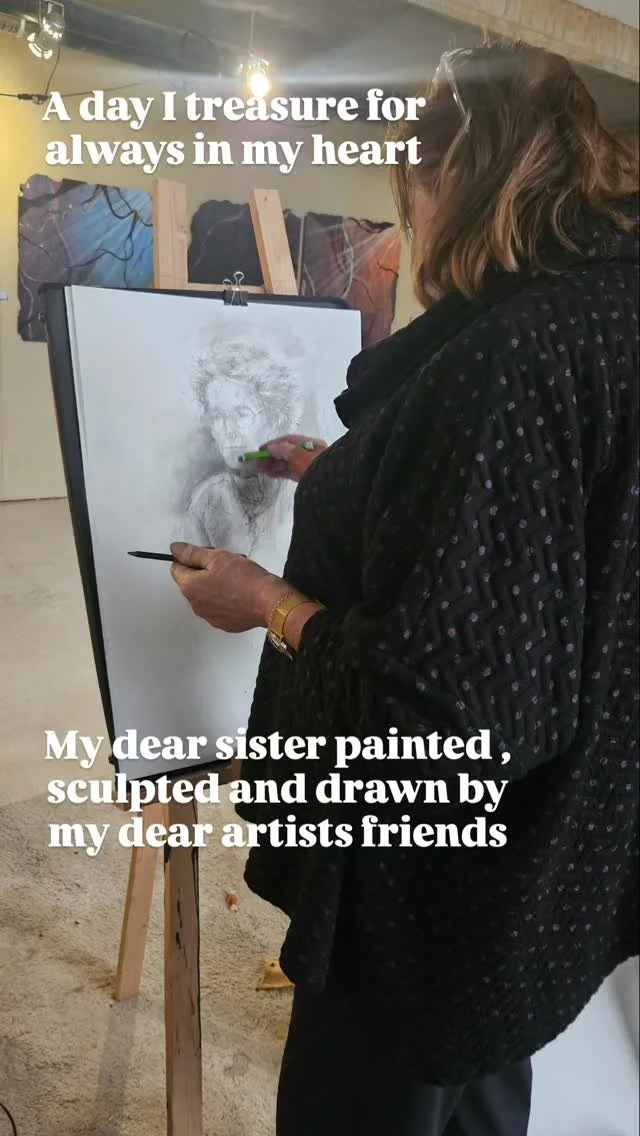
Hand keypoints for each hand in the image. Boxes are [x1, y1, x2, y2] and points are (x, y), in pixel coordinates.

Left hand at [170, 543, 288, 631]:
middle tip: (227, 567)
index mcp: (189, 587)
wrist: (269, 602)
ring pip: (205, 596)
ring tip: (236, 581)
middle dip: (204, 573)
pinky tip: (240, 595)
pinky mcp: (223, 624)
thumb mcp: (218, 557)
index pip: (177, 568)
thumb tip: (174, 549)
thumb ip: (192, 553)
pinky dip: (225, 600)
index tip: (211, 557)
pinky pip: (218, 608)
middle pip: (192, 583)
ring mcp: (209, 617)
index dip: (192, 559)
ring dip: (215, 586)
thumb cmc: (244, 577)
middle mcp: (194, 605)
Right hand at [259, 434, 326, 481]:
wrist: (328, 488)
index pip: (290, 440)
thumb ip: (283, 450)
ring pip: (287, 462)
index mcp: (312, 443)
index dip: (274, 443)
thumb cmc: (314, 467)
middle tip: (258, 461)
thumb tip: (270, 448)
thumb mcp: (298, 455)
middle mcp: (310, 453)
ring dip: (273, 464)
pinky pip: (289, 472)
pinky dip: (279, 472)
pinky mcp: (305, 478)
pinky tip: (269, 474)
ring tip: (260, 468)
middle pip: (287, 451)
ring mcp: (307, 466)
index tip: (260, 449)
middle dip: (272, 455)